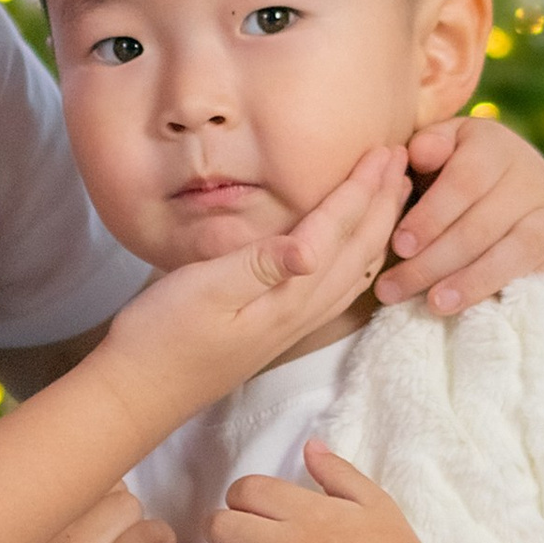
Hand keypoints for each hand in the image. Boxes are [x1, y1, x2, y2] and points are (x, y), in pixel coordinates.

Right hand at [0, 486, 190, 542]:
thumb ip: (57, 513)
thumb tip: (108, 477)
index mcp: (43, 529)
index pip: (96, 482)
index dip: (106, 496)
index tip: (102, 514)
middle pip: (129, 503)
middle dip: (131, 519)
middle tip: (122, 539)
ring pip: (154, 533)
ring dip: (156, 542)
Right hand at [102, 144, 410, 429]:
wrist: (139, 392)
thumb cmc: (161, 336)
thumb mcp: (201, 291)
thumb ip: (258, 266)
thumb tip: (310, 245)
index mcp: (287, 295)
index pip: (337, 230)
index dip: (363, 188)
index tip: (384, 149)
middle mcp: (300, 311)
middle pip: (358, 249)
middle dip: (383, 201)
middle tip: (403, 157)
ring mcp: (292, 324)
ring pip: (354, 270)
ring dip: (378, 229)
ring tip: (394, 195)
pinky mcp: (277, 329)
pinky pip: (336, 289)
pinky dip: (357, 260)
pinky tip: (354, 253)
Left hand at [378, 118, 543, 312]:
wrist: (512, 195)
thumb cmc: (453, 176)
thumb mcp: (436, 153)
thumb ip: (425, 149)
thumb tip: (420, 154)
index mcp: (495, 144)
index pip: (464, 182)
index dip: (431, 216)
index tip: (399, 246)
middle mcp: (536, 174)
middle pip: (484, 225)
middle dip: (435, 261)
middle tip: (396, 288)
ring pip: (520, 251)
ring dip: (475, 282)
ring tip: (435, 304)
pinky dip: (525, 292)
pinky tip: (488, 310)